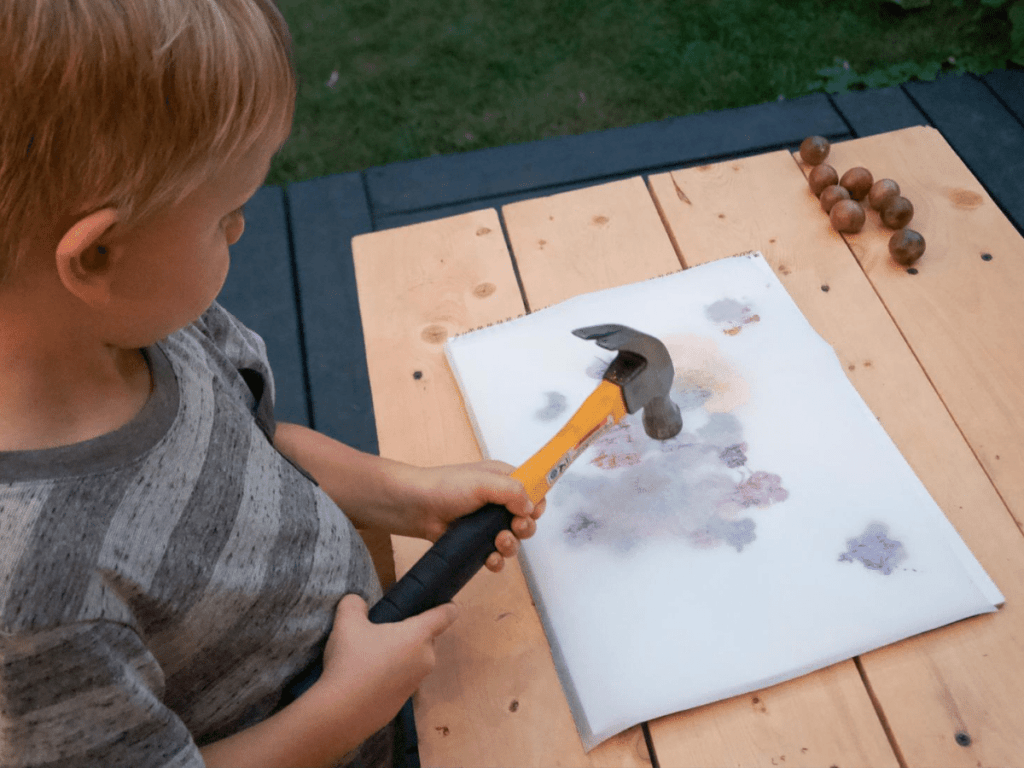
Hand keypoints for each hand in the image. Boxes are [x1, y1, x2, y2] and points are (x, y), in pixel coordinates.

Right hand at [315, 594, 458, 744]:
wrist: (341, 713)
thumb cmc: (351, 660)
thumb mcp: (346, 623)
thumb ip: (354, 604)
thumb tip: (357, 604)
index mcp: (418, 635)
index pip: (446, 615)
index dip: (447, 606)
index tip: (445, 603)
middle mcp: (425, 658)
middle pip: (427, 638)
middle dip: (411, 632)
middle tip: (384, 631)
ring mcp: (416, 683)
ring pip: (414, 660)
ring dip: (400, 655)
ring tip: (370, 656)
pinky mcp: (404, 702)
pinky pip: (402, 679)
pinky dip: (391, 676)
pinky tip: (367, 678)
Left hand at [400, 461, 544, 572]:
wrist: (416, 507)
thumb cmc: (446, 487)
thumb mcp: (483, 481)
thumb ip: (513, 491)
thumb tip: (531, 507)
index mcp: (504, 480)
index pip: (534, 492)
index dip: (536, 504)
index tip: (530, 512)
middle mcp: (499, 502)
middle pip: (527, 520)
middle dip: (525, 528)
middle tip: (514, 528)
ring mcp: (487, 524)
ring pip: (513, 541)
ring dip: (511, 545)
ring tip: (499, 542)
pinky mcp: (476, 543)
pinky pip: (496, 556)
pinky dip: (496, 561)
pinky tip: (490, 559)